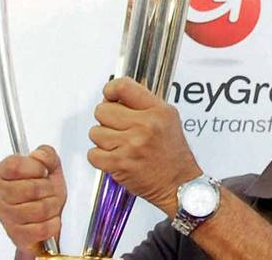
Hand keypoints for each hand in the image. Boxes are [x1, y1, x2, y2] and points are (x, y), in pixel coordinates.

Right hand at [0, 145, 66, 255]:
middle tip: (49, 190)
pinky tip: (49, 219)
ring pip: (39, 209)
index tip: (42, 171)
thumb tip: (38, 155)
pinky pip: (41, 229)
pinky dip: (52, 223)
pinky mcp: (15, 236)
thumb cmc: (45, 189)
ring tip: (49, 203)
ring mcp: (5, 216)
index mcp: (1, 172)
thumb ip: (46, 154)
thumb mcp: (50, 165)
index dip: (35, 167)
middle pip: (30, 189)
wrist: (49, 214)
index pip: (15, 165)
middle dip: (48, 189)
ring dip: (52, 206)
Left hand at [87, 77, 201, 215]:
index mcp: (157, 111)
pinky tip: (114, 156)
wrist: (179, 184)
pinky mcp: (119, 164)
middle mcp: (144, 125)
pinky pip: (93, 153)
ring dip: (103, 139)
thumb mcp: (168, 118)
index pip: (123, 87)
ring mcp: (130, 145)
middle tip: (117, 127)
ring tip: (118, 144)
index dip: (110, 90)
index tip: (110, 96)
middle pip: (102, 110)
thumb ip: (144, 104)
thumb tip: (115, 97)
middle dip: (106, 118)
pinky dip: (99, 156)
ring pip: (95, 132)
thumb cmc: (173, 153)